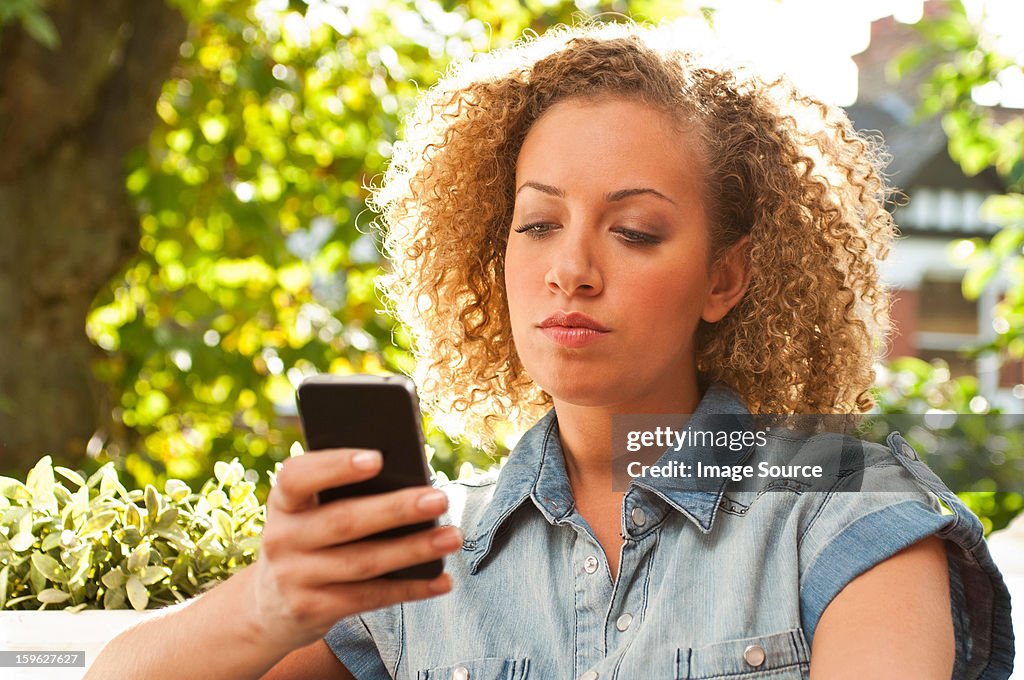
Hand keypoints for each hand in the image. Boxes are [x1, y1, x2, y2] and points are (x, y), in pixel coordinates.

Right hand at [247, 448, 459, 654]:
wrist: (269, 606)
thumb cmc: (308, 538)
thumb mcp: (308, 512)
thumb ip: (341, 494)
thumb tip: (409, 480)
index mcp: (283, 502)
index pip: (298, 476)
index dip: (336, 466)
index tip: (377, 459)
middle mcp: (282, 538)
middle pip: (344, 521)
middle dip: (396, 510)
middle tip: (439, 498)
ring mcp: (294, 578)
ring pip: (363, 562)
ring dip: (414, 550)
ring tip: (452, 537)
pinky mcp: (312, 611)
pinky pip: (370, 598)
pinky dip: (411, 589)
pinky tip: (442, 580)